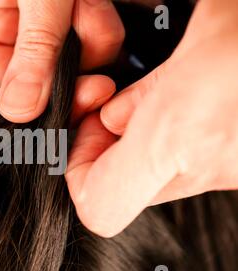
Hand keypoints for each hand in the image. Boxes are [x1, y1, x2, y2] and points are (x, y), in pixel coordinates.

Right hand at [0, 0, 124, 122]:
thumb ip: (33, 48)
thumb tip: (21, 112)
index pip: (11, 95)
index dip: (47, 107)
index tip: (83, 100)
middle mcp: (13, 37)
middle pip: (55, 81)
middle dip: (80, 61)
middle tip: (87, 30)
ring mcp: (46, 27)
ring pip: (84, 58)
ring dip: (96, 31)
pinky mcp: (75, 13)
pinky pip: (99, 34)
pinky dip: (102, 16)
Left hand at [66, 0, 237, 236]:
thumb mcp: (204, 32)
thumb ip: (151, 88)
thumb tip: (115, 116)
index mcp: (182, 135)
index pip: (99, 206)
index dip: (79, 173)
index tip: (86, 129)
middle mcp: (209, 165)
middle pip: (124, 189)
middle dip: (104, 147)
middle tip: (106, 104)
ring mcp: (232, 170)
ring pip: (157, 176)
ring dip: (137, 139)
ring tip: (143, 95)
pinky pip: (189, 163)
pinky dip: (170, 136)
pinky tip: (177, 97)